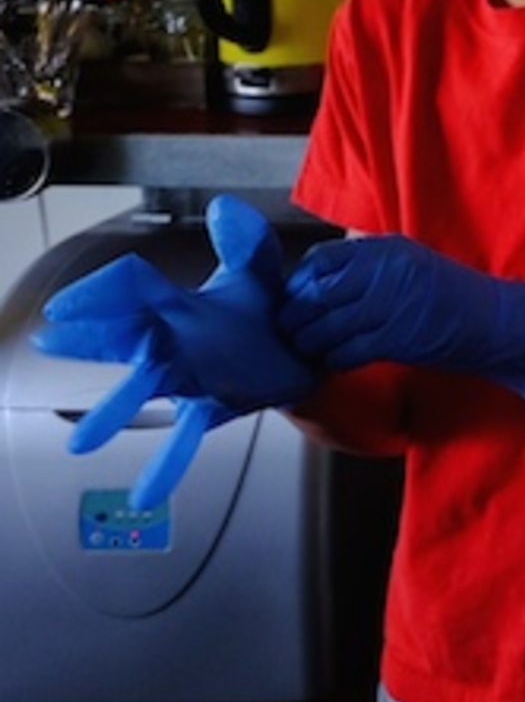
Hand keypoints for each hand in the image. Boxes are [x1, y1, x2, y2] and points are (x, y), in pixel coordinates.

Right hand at [35, 194, 320, 510]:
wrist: (298, 346)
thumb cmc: (264, 307)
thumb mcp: (258, 270)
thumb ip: (244, 241)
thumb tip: (228, 207)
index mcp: (177, 304)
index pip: (132, 290)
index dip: (101, 294)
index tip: (65, 306)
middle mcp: (171, 341)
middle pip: (122, 338)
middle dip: (88, 339)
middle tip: (49, 340)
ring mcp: (185, 376)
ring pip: (142, 391)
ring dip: (114, 412)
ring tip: (82, 443)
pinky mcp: (208, 405)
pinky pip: (183, 437)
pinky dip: (166, 464)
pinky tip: (145, 494)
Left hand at [282, 233, 524, 399]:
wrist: (496, 320)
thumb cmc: (451, 295)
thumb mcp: (409, 264)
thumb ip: (368, 267)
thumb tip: (315, 283)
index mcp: (386, 250)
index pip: (321, 260)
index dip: (299, 283)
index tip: (295, 300)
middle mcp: (386, 272)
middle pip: (316, 294)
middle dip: (295, 318)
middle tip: (289, 331)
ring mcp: (392, 304)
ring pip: (325, 326)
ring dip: (309, 343)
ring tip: (307, 350)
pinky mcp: (398, 338)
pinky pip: (346, 351)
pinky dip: (333, 360)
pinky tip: (334, 362)